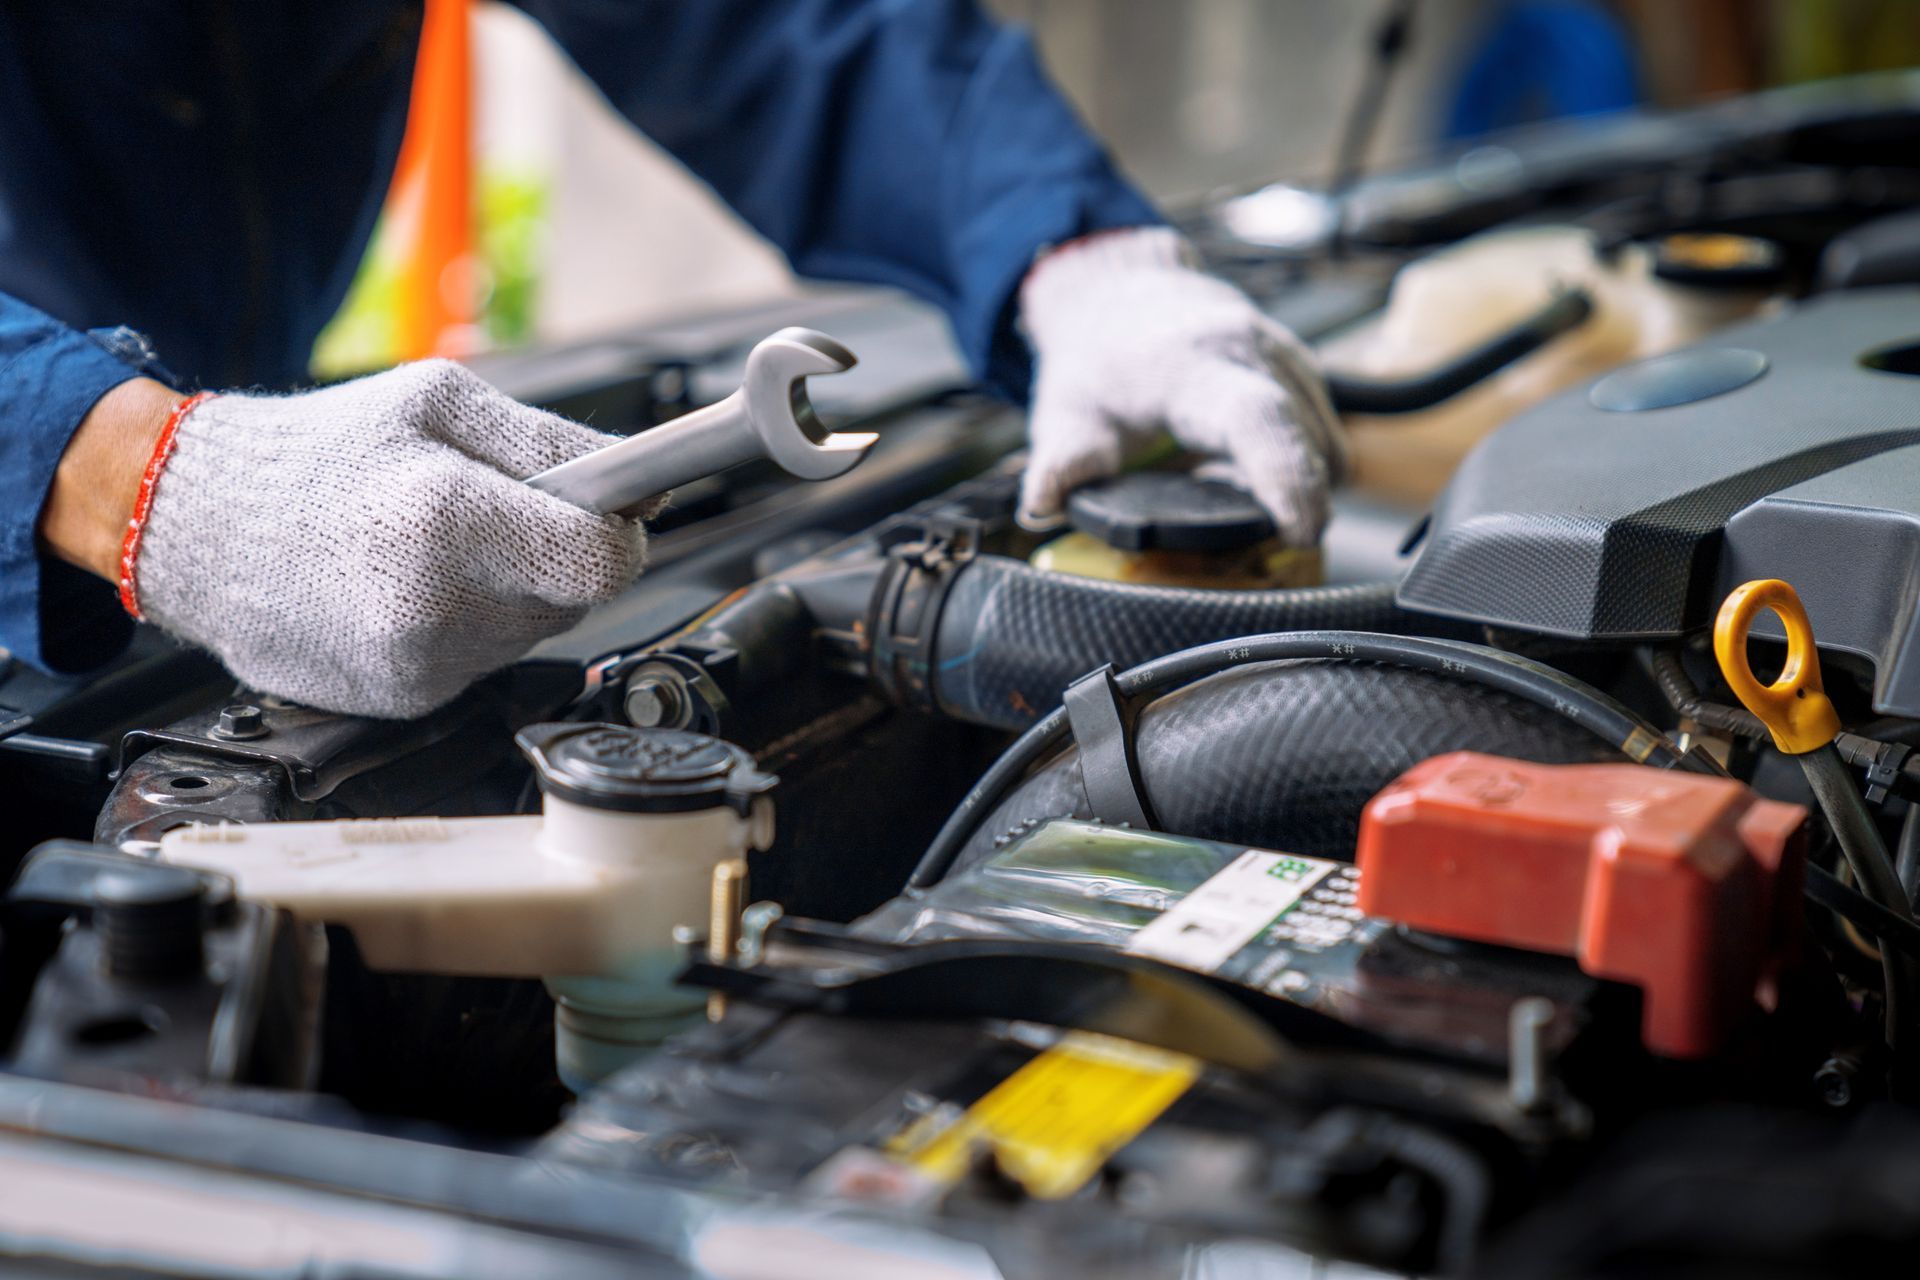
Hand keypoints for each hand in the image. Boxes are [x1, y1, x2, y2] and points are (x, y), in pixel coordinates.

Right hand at [42, 361, 646, 718]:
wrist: (195, 525)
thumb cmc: (315, 454)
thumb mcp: (442, 403)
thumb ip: (557, 444)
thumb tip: (647, 490)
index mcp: (444, 518)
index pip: (603, 562)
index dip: (619, 534)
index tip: (607, 513)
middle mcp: (431, 607)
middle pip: (576, 600)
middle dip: (556, 555)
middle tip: (493, 513)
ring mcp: (416, 666)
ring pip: (535, 632)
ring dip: (512, 590)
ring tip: (435, 547)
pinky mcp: (404, 701)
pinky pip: (487, 662)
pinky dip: (469, 625)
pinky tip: (410, 589)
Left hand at [1016, 227, 1345, 545]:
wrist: (1119, 292)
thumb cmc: (1093, 361)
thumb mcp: (1063, 415)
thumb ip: (1060, 464)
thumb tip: (1040, 505)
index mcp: (1187, 363)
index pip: (1255, 418)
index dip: (1285, 476)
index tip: (1303, 530)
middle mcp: (1246, 347)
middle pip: (1305, 435)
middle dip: (1302, 495)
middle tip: (1271, 540)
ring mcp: (1281, 351)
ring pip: (1324, 434)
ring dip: (1302, 479)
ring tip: (1240, 497)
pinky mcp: (1298, 363)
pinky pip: (1322, 425)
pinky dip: (1303, 459)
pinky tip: (1251, 473)